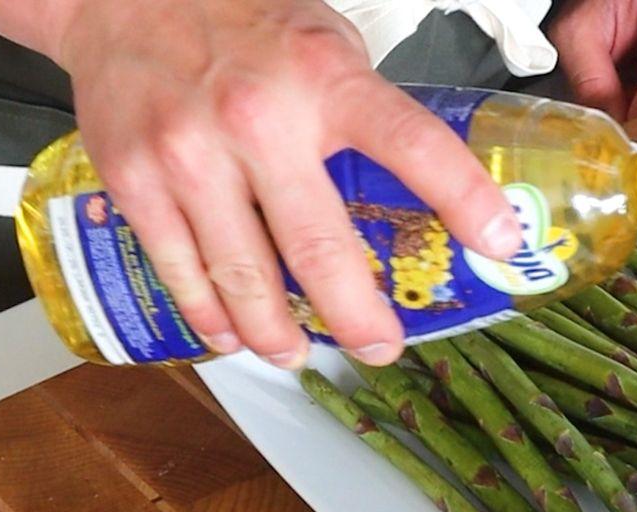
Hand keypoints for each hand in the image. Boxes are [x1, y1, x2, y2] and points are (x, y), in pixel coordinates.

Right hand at [52, 0, 520, 367]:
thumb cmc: (238, 20)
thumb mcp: (326, 45)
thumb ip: (367, 110)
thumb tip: (424, 184)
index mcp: (324, 81)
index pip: (412, 145)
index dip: (465, 198)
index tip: (499, 242)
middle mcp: (258, 122)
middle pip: (320, 249)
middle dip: (358, 318)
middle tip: (380, 346)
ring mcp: (192, 156)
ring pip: (245, 278)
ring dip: (279, 334)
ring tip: (299, 354)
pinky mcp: (136, 182)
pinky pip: (181, 272)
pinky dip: (213, 316)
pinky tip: (234, 334)